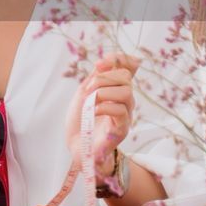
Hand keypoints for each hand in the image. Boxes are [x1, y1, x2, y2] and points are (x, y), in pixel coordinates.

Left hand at [65, 54, 138, 176]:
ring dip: (103, 92)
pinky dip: (103, 107)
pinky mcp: (121, 129)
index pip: (128, 67)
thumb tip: (107, 59)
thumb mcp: (85, 92)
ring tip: (90, 102)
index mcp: (116, 90)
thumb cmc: (81, 120)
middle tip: (87, 90)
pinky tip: (93, 112)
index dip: (118, 59)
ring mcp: (125, 115)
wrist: (77, 145)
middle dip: (102, 78)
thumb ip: (97, 76)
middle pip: (125, 77)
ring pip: (126, 93)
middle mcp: (124, 101)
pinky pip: (120, 111)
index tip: (99, 64)